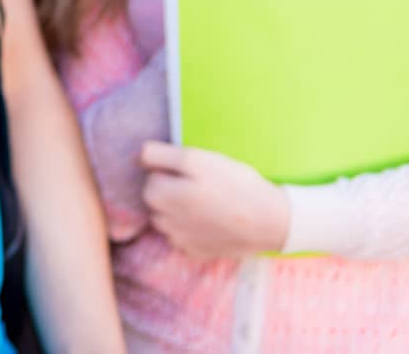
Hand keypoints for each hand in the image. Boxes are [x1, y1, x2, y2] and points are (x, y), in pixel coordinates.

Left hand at [138, 141, 289, 258]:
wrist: (272, 221)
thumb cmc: (235, 184)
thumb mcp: (198, 158)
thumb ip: (160, 155)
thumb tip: (137, 157)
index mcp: (164, 196)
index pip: (150, 176)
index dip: (170, 169)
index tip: (192, 171)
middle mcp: (167, 221)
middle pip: (154, 199)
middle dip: (169, 190)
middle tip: (200, 185)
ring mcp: (181, 240)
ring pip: (165, 219)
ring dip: (176, 210)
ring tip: (205, 203)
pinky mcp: (195, 253)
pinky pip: (180, 238)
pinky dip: (189, 230)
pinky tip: (209, 222)